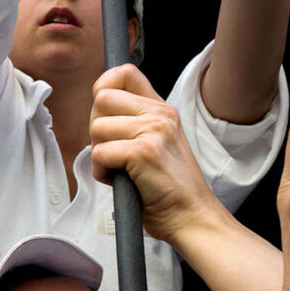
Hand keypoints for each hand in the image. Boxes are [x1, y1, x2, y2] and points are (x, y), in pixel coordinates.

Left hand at [89, 64, 221, 244]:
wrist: (192, 218)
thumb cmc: (169, 190)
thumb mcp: (159, 144)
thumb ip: (134, 123)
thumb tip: (99, 109)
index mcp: (162, 110)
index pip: (125, 73)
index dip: (104, 85)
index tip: (102, 109)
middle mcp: (160, 115)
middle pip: (102, 99)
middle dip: (97, 129)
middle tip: (115, 152)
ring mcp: (153, 131)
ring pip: (97, 129)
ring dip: (100, 156)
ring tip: (122, 171)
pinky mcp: (143, 152)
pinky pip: (100, 154)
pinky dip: (103, 173)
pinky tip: (123, 182)